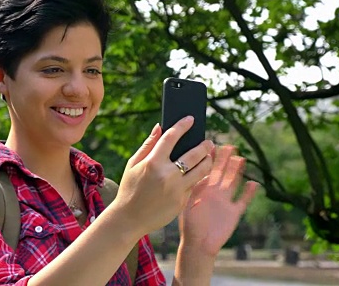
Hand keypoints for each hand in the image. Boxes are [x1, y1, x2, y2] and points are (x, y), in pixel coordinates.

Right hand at [113, 117, 214, 237]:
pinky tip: (197, 175)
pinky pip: (194, 186)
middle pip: (194, 154)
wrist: (129, 218)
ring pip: (201, 171)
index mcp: (153, 162)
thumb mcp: (133, 165)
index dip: (182, 126)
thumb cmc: (129, 189)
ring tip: (208, 157)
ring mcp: (177, 189)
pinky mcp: (182, 202)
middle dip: (204, 146)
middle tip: (209, 142)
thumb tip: (160, 127)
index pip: (171, 137)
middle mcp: (167, 175)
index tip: (190, 119)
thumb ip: (148, 145)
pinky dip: (196, 179)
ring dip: (207, 161)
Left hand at [178, 145, 258, 256]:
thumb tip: (190, 172)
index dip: (209, 158)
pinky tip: (254, 183)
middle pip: (222, 172)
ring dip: (237, 171)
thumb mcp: (186, 203)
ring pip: (233, 182)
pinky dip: (249, 192)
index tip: (211, 145)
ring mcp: (225, 201)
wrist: (197, 244)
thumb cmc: (188, 225)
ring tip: (241, 158)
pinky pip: (243, 200)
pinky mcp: (234, 212)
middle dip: (225, 159)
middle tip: (230, 146)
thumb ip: (190, 188)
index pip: (206, 169)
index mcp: (201, 189)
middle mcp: (214, 192)